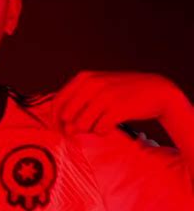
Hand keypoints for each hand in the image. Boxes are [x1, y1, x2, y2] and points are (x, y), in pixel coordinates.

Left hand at [53, 70, 183, 135]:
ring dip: (90, 130)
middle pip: (67, 117)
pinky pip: (99, 130)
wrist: (156, 91)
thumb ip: (79, 102)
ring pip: (81, 125)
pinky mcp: (118, 108)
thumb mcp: (98, 88)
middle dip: (72, 128)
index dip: (55, 121)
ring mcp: (105, 95)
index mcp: (84, 78)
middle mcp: (93, 84)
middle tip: (85, 129)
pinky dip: (103, 132)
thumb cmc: (122, 93)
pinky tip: (111, 126)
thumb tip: (64, 127)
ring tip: (101, 124)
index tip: (60, 131)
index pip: (57, 103)